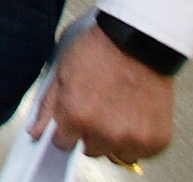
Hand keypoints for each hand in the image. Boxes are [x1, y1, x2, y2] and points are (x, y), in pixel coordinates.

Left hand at [31, 24, 175, 166]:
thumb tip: (36, 132)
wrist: (140, 38)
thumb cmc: (101, 47)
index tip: (74, 117)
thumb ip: (48, 106)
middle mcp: (106, 132)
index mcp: (78, 116)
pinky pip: (142, 151)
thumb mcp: (62, 70)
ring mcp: (133, 138)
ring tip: (120, 109)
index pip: (62, 143)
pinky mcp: (157, 139)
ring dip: (116, 138)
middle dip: (91, 132)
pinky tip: (136, 112)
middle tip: (100, 105)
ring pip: (116, 153)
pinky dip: (140, 137)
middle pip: (90, 149)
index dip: (67, 128)